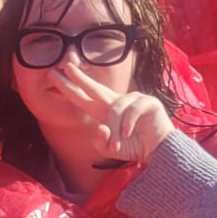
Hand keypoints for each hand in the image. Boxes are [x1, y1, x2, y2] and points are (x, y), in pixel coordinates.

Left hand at [57, 59, 174, 165]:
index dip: (71, 88)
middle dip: (80, 78)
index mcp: (106, 112)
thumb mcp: (112, 150)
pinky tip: (127, 134)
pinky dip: (127, 125)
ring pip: (114, 110)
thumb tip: (99, 128)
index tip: (56, 77)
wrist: (160, 152)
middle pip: (95, 88)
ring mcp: (134, 100)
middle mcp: (118, 103)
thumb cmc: (135, 148)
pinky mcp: (148, 102)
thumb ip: (100, 142)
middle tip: (66, 66)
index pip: (84, 98)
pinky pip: (131, 111)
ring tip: (118, 142)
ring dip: (115, 129)